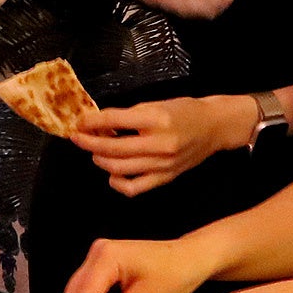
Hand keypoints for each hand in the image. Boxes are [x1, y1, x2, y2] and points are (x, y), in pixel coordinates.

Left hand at [70, 95, 255, 196]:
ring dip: (100, 159)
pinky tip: (112, 173)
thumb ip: (128, 115)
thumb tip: (97, 123)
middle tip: (78, 138)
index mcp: (157, 119)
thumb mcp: (156, 104)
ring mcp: (163, 164)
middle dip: (89, 142)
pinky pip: (134, 188)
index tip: (79, 122)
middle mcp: (160, 144)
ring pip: (119, 168)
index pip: (114, 120)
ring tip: (95, 151)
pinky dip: (117, 182)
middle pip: (112, 148)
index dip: (91, 122)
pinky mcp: (165, 178)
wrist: (214, 127)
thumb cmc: (184, 111)